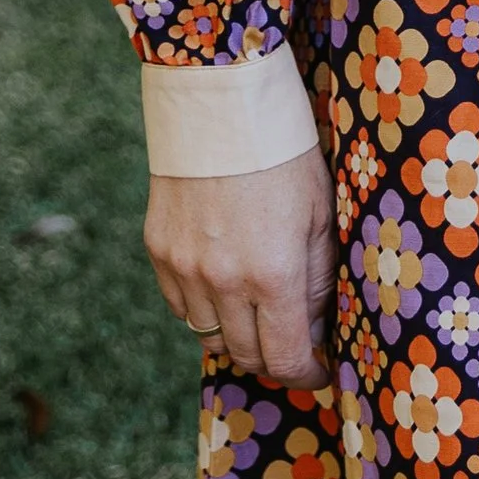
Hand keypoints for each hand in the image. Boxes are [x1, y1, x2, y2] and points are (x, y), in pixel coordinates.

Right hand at [144, 147, 336, 386]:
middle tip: (291, 345)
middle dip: (273, 359)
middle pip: (245, 355)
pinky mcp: (158, 250)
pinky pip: (181, 305)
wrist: (220, 104)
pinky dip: (204, 308)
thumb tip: (312, 330)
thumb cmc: (284, 155)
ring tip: (259, 313)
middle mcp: (224, 281)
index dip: (304, 375)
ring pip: (209, 336)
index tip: (317, 372)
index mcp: (274, 274)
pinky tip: (224, 286)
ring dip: (237, 335)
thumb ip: (318, 281)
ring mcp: (184, 268)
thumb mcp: (320, 215)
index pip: (284, 359)